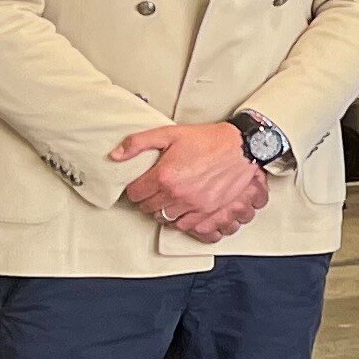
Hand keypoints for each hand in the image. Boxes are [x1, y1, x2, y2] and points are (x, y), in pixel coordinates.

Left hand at [110, 122, 265, 236]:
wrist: (242, 147)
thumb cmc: (207, 140)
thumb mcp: (170, 134)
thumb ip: (139, 143)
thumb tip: (115, 156)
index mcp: (164, 175)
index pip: (135, 194)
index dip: (135, 188)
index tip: (142, 184)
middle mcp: (177, 193)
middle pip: (147, 208)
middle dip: (148, 199)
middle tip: (155, 190)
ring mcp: (193, 204)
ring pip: (165, 218)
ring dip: (163, 210)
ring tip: (169, 198)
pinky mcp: (208, 211)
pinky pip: (184, 225)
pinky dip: (180, 219)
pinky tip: (182, 207)